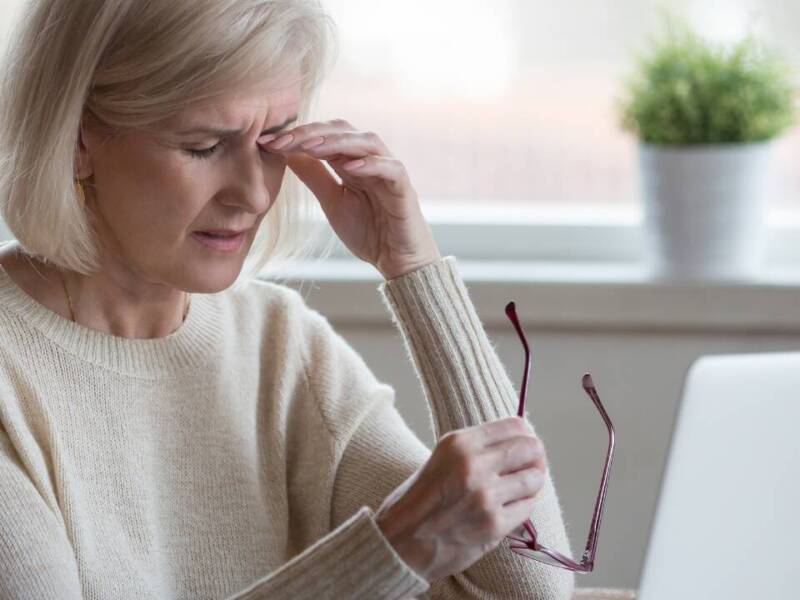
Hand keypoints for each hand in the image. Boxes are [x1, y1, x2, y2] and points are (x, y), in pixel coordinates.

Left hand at [258, 119, 441, 279]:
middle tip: (283, 140)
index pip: (325, 136)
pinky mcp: (404, 188)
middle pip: (343, 131)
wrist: (396, 262)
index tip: (267, 142)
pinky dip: (371, 164)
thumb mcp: (332, 202)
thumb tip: (287, 153)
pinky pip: (391, 168)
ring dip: (338, 142)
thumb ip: (315, 176)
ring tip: (312, 146)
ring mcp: (389, 171)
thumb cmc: (369, 232)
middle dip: (311, 133)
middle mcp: (371, 160)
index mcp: (352, 162)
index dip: (297, 135)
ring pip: (367, 142)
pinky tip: (350, 166)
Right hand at [374, 417, 547, 583]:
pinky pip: (527, 508)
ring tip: (518, 488)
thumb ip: (477, 449)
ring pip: (534, 479)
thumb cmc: (420, 499)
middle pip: (530, 449)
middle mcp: (474, 465)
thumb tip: (520, 441)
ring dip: (531, 483)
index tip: (526, 443)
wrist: (401, 541)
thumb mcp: (443, 458)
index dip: (526, 434)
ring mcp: (485, 496)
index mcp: (459, 443)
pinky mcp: (493, 525)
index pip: (514, 425)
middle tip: (532, 465)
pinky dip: (522, 507)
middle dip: (535, 457)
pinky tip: (506, 508)